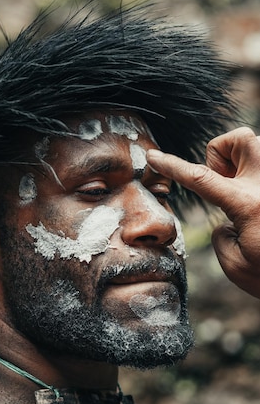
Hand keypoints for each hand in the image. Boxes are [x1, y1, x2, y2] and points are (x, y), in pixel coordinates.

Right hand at [147, 127, 259, 297]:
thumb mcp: (236, 264)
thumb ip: (222, 237)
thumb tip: (228, 222)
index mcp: (247, 204)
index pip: (200, 178)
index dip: (172, 166)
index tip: (153, 156)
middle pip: (237, 139)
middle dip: (223, 154)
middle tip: (229, 186)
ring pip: (256, 144)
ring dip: (243, 164)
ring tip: (249, 196)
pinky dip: (255, 180)